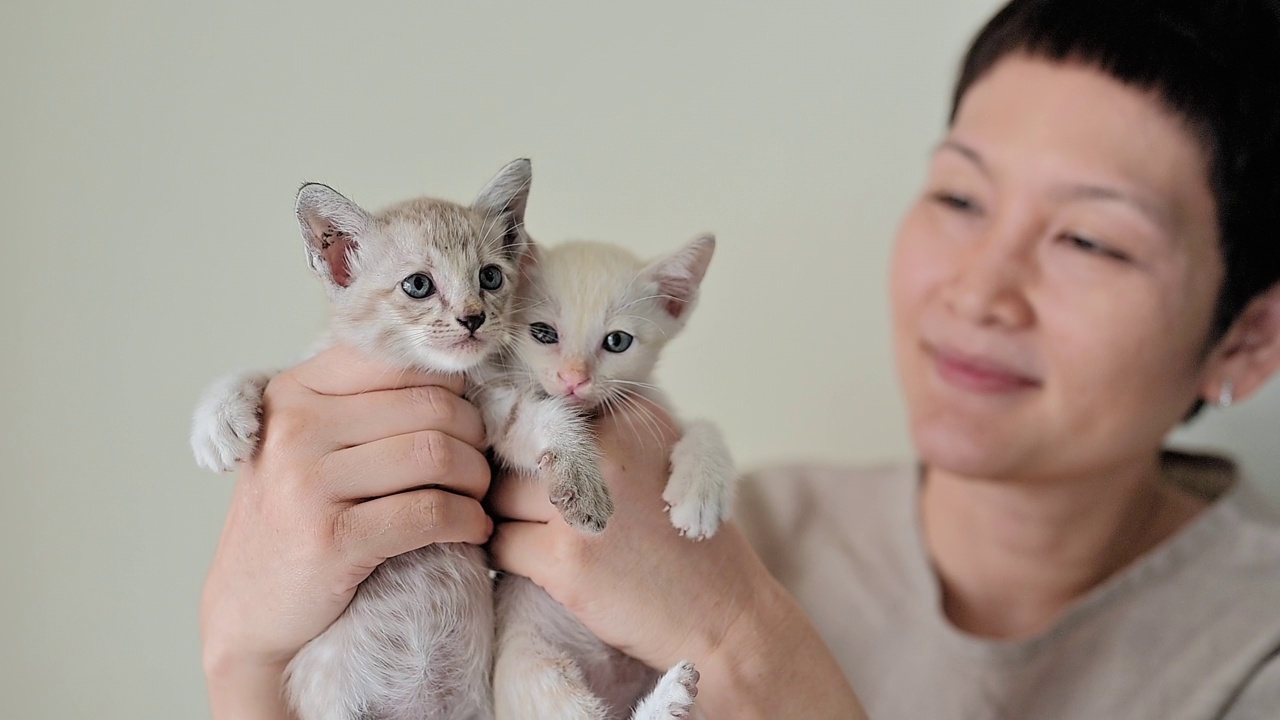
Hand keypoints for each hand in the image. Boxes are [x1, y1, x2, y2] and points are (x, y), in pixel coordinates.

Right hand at [200, 345, 492, 717]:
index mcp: (293, 392)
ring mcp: (307, 484)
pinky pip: (431, 513)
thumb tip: (456, 377)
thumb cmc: (294, 521)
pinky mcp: (332, 540)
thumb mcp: (307, 445)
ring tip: (476, 498)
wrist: (247, 611)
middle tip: (479, 468)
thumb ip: (361, 404)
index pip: (399, 360)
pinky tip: (472, 530)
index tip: (465, 420)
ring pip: (438, 454)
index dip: (452, 387)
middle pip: (432, 406)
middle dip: (475, 437)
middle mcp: (295, 428)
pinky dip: (468, 521)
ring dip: (477, 479)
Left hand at [488, 398, 866, 718]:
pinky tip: (545, 568)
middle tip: (543, 514)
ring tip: (547, 543)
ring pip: (500, 497)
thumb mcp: (668, 461)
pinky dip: (509, 559)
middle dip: (518, 484)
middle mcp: (610, 450)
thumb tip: (531, 418)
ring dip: (511, 520)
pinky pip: (501, 544)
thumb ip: (613, 434)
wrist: (723, 616)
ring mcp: (585, 504)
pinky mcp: (566, 558)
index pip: (546, 407)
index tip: (545, 469)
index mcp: (634, 419)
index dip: (535, 440)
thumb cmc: (690, 543)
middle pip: (517, 451)